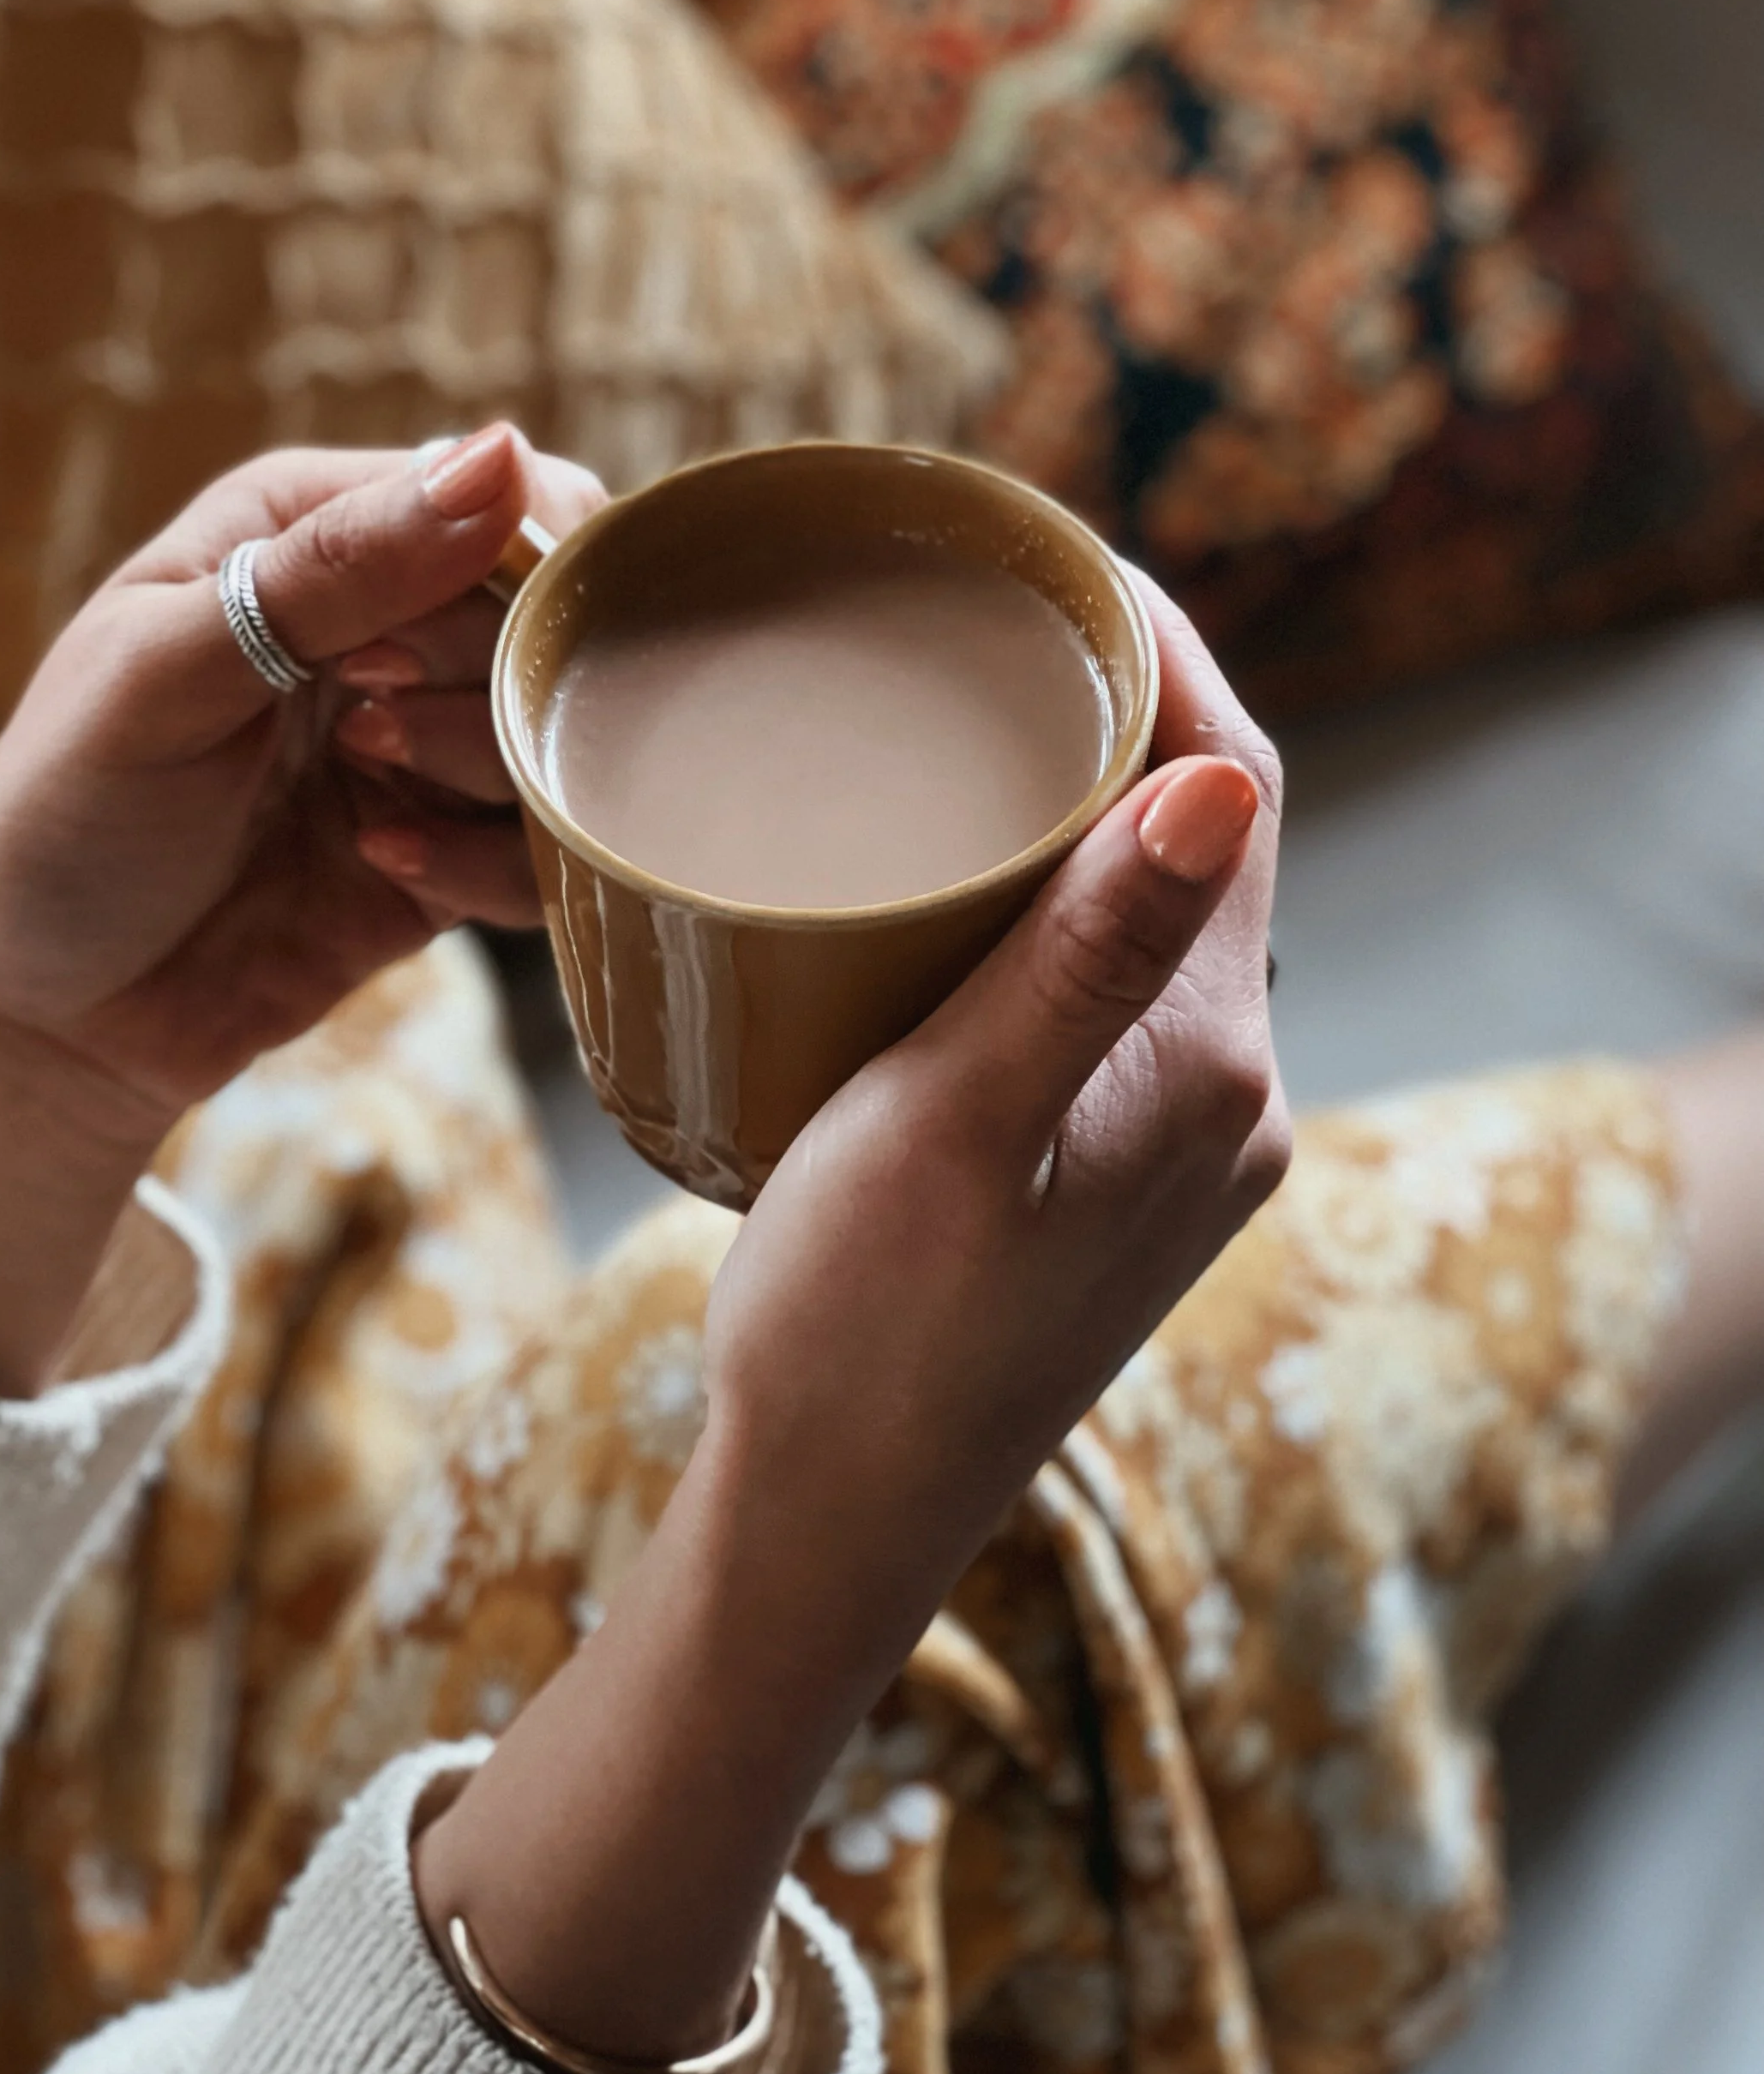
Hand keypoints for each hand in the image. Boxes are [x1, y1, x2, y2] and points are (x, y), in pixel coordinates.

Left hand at [0, 427, 601, 1390]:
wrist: (47, 1019)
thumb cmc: (67, 816)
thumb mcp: (168, 674)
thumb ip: (333, 571)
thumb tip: (499, 456)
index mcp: (311, 529)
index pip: (499, 496)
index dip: (496, 572)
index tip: (394, 654)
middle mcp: (386, 622)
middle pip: (551, 616)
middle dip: (487, 684)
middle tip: (368, 736)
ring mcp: (427, 743)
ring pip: (563, 733)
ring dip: (486, 774)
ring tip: (367, 805)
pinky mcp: (453, 854)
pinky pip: (546, 847)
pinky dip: (490, 869)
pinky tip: (385, 874)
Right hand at [418, 577, 1286, 2059]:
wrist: (835, 1513)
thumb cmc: (872, 1327)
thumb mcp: (961, 1120)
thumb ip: (1084, 955)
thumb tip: (1218, 777)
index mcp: (1213, 1063)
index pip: (1237, 790)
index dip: (1166, 653)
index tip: (1055, 561)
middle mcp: (1222, 1095)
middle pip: (1199, 837)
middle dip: (1111, 709)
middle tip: (978, 615)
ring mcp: (1168, 1138)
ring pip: (1144, 910)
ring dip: (1075, 804)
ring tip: (954, 714)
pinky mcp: (1103, 1170)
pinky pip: (1097, 982)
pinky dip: (1040, 899)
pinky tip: (945, 880)